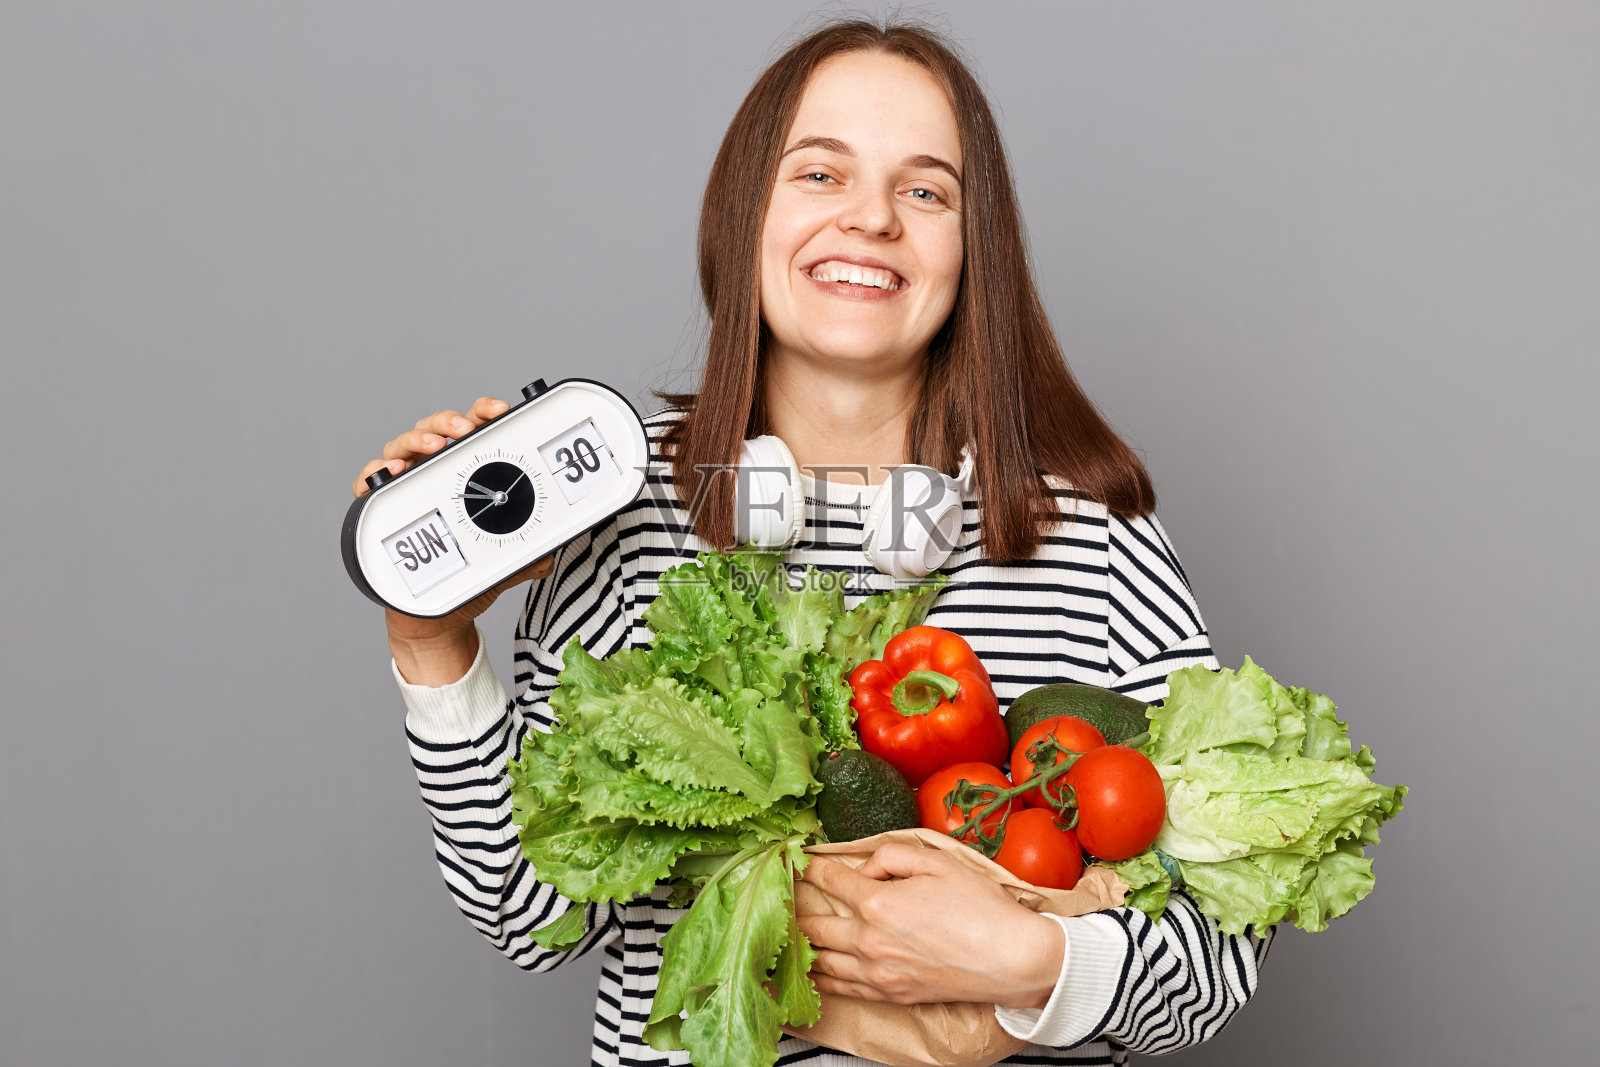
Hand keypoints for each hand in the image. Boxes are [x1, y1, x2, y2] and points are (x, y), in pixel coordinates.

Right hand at [350, 395, 555, 682]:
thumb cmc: (467, 572)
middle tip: (465, 430)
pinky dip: (374, 472)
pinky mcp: (379, 509)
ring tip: (433, 446)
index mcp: (465, 470)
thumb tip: (549, 552)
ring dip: (416, 440)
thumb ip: (529, 552)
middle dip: (449, 422)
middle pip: (435, 429)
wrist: (437, 615)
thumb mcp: (505, 559)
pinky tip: (389, 472)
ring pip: (400, 448)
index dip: (484, 413)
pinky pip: (368, 483)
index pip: (473, 428)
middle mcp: (432, 472)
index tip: (500, 411)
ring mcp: (404, 488)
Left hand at [796, 842, 1063, 1008]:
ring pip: (822, 961)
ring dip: (802, 946)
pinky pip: (842, 988)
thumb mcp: (937, 860)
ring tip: (789, 935)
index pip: (830, 880)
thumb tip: (865, 866)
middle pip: (815, 925)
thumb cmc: (982, 909)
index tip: (799, 861)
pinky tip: (813, 971)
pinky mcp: (891, 994)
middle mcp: (870, 941)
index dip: (811, 866)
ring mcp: (878, 973)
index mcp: (878, 902)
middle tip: (783, 899)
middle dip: (795, 909)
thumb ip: (892, 855)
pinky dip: (822, 978)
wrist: (1012, 959)